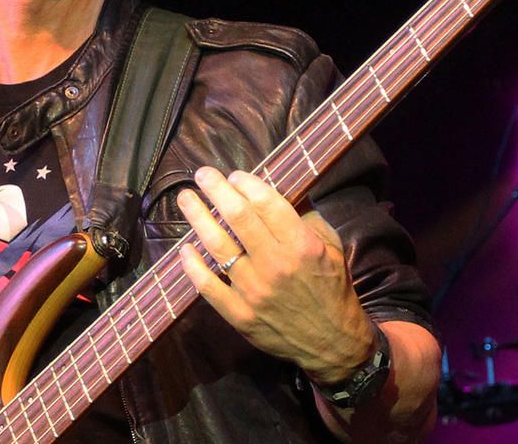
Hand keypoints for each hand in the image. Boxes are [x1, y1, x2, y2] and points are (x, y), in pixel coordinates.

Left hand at [177, 166, 375, 386]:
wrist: (333, 343)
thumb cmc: (332, 288)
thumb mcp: (332, 247)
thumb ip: (307, 217)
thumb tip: (278, 189)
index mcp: (302, 246)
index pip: (267, 204)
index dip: (247, 184)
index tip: (235, 175)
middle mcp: (276, 266)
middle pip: (238, 218)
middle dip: (216, 190)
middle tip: (203, 174)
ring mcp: (254, 292)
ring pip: (218, 247)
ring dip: (198, 218)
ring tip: (186, 199)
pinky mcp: (240, 315)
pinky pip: (208, 286)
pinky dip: (192, 266)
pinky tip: (185, 248)